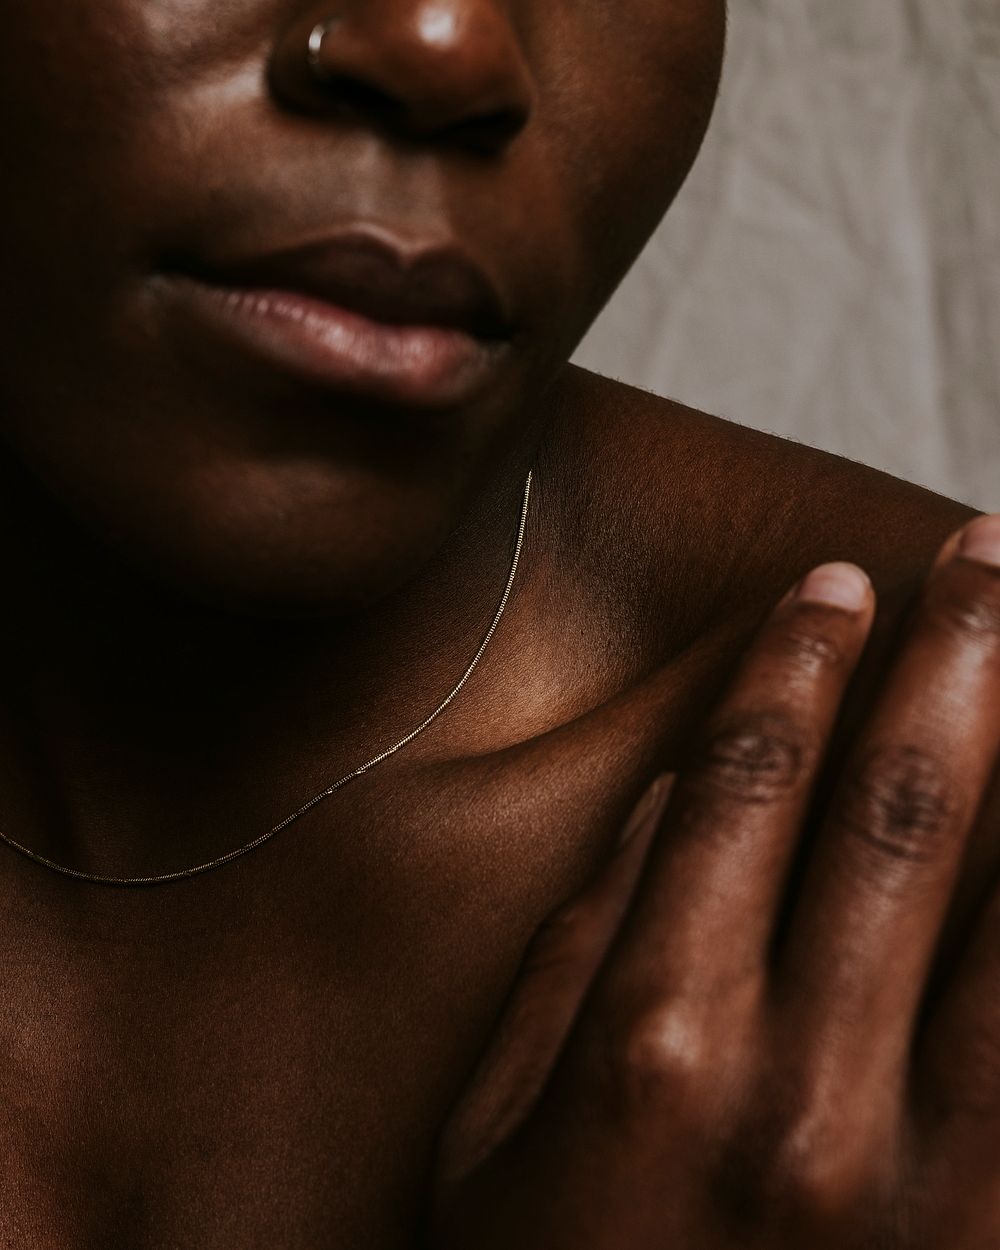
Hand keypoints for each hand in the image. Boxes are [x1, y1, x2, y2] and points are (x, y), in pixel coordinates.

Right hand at [428, 514, 999, 1248]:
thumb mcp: (493, 1136)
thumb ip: (583, 950)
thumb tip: (676, 799)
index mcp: (655, 1044)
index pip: (742, 791)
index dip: (792, 672)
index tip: (833, 586)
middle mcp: (801, 1091)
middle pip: (897, 815)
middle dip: (953, 661)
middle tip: (989, 554)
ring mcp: (928, 1183)